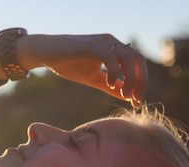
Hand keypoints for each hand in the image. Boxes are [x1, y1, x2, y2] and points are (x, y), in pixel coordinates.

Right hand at [18, 34, 147, 106]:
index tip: (136, 102)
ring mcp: (103, 42)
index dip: (141, 83)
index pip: (137, 64)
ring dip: (130, 79)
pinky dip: (115, 72)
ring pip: (128, 59)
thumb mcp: (94, 78)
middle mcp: (112, 43)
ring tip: (124, 95)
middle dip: (140, 82)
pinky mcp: (93, 45)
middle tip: (136, 101)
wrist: (47, 52)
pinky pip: (110, 57)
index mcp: (114, 49)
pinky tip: (111, 84)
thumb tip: (128, 97)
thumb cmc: (68, 63)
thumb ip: (111, 86)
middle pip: (138, 60)